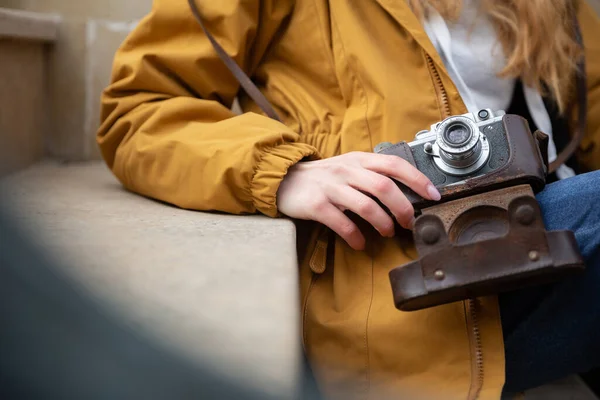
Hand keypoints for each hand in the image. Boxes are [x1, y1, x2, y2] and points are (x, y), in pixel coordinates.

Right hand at [276, 151, 440, 249]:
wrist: (285, 180)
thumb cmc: (323, 177)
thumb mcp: (349, 167)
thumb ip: (372, 175)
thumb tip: (404, 194)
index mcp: (359, 159)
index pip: (394, 164)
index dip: (417, 179)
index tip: (433, 195)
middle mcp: (346, 170)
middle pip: (384, 187)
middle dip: (403, 208)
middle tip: (409, 223)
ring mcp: (331, 187)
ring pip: (366, 205)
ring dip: (383, 223)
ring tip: (387, 233)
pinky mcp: (316, 205)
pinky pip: (341, 223)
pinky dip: (355, 236)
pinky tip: (359, 243)